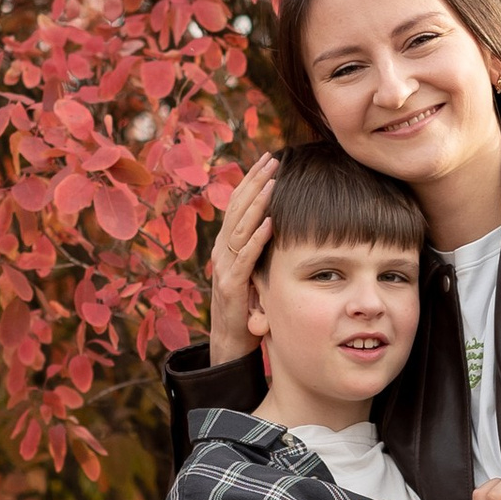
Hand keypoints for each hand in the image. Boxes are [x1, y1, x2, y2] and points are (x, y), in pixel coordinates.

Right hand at [207, 151, 276, 362]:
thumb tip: (278, 219)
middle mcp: (222, 251)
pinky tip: (269, 223)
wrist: (230, 340)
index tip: (268, 158)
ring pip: (240, 228)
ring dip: (257, 204)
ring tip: (272, 183)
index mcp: (227, 244)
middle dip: (255, 182)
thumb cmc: (247, 303)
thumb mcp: (253, 268)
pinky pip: (245, 258)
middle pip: (237, 208)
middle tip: (272, 159)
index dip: (251, 180)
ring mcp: (225, 268)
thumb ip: (259, 246)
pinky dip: (256, 239)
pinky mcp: (231, 286)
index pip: (238, 203)